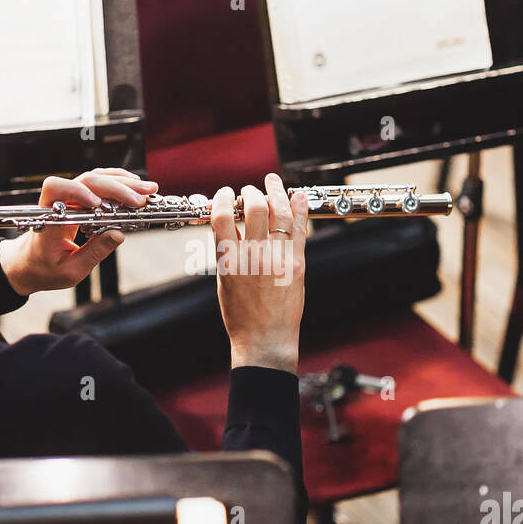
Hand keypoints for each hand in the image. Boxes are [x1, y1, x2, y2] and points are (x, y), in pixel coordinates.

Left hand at [0, 168, 156, 296]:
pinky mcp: (79, 200)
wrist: (30, 264)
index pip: (56, 188)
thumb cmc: (45, 269)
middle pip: (86, 181)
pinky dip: (117, 184)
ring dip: (122, 182)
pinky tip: (134, 187)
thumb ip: (94, 252)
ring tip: (147, 190)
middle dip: (116, 187)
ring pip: (95, 179)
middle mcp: (58, 202)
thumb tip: (118, 235)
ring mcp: (69, 199)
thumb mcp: (71, 270)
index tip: (97, 204)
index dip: (77, 190)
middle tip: (141, 199)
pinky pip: (98, 185)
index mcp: (49, 219)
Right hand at [211, 173, 307, 373]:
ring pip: (279, 213)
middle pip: (253, 208)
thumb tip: (227, 226)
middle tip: (249, 190)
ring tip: (272, 182)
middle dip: (250, 192)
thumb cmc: (241, 316)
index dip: (223, 199)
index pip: (222, 217)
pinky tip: (297, 196)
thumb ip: (226, 253)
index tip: (225, 193)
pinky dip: (299, 208)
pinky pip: (300, 229)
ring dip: (275, 192)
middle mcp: (253, 256)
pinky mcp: (297, 264)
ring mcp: (278, 259)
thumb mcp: (224, 282)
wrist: (265, 340)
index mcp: (229, 261)